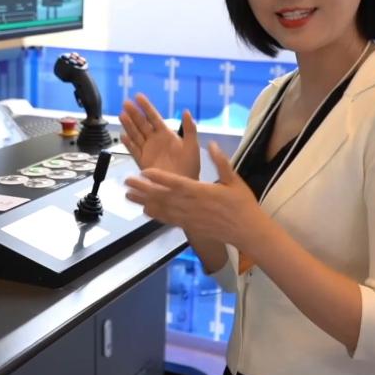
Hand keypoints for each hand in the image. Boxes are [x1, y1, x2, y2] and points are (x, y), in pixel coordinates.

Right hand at [119, 94, 199, 178]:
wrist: (183, 187)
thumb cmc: (190, 167)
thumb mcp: (192, 145)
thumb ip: (189, 129)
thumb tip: (186, 111)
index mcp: (166, 134)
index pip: (154, 117)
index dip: (146, 107)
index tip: (137, 96)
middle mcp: (155, 140)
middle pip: (142, 124)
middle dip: (134, 113)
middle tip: (125, 103)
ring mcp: (147, 150)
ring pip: (135, 134)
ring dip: (129, 125)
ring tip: (122, 115)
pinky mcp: (142, 161)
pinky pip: (134, 150)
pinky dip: (128, 143)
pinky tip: (123, 136)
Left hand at [124, 142, 266, 250]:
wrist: (247, 231)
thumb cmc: (242, 204)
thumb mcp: (234, 179)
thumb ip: (221, 162)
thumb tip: (211, 144)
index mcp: (201, 191)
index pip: (176, 183)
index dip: (159, 177)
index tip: (144, 171)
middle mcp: (191, 205)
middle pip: (163, 196)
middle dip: (143, 188)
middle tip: (127, 182)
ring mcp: (189, 217)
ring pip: (162, 209)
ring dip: (144, 201)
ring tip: (128, 195)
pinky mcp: (189, 226)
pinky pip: (169, 220)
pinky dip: (155, 215)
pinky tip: (145, 210)